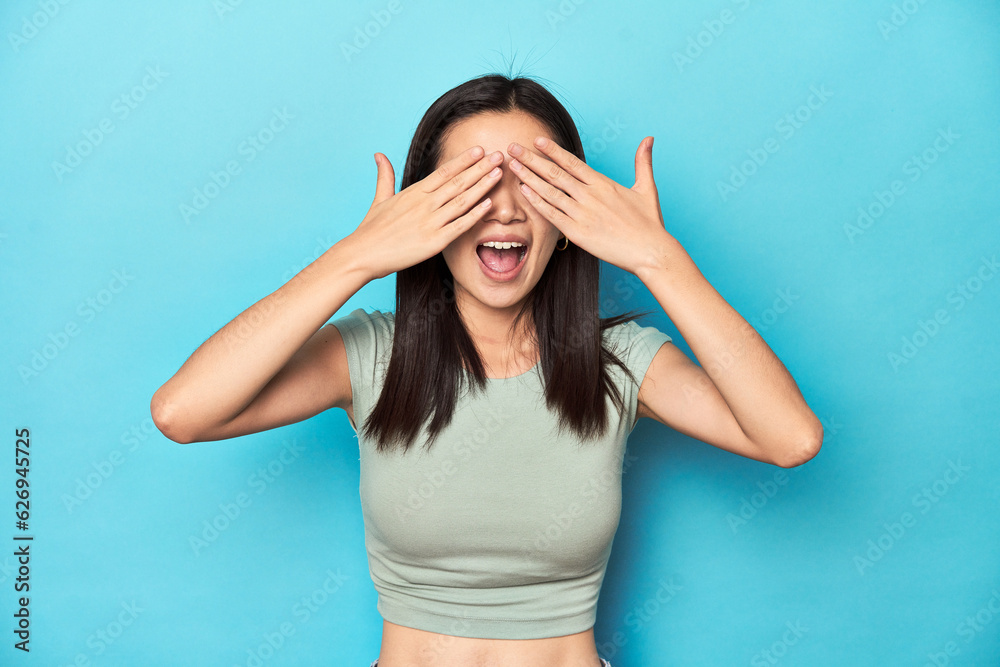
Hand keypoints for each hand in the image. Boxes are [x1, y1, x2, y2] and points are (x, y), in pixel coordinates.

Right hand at [347, 146, 504, 279]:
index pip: (444, 172)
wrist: (362, 254)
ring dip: (483, 186)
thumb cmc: (371, 229)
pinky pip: (460, 225)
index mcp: (414, 193)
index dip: (463, 160)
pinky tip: (489, 204)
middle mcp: (424, 204)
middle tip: (499, 156)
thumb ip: (385, 176)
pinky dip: (475, 214)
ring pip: (462, 200)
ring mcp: (430, 222)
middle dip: (480, 168)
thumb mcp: (380, 198)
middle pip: (458, 182)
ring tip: (499, 174)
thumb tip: (379, 154)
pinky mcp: (434, 241)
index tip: (479, 150)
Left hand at [507, 136, 675, 275]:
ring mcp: (582, 214)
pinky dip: (537, 202)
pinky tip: (524, 192)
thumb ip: (643, 162)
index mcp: (603, 183)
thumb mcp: (647, 187)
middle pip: (555, 173)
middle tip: (512, 148)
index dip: (552, 150)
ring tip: (512, 166)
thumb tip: (649, 138)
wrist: (650, 251)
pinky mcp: (578, 233)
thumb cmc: (649, 223)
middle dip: (531, 159)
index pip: (572, 162)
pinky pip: (552, 215)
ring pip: (550, 192)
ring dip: (529, 177)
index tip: (536, 140)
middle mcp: (590, 195)